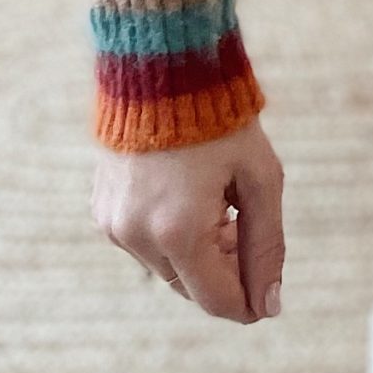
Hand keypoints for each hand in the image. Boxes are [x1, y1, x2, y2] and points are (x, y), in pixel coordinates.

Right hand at [92, 119, 285, 324]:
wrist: (162, 67)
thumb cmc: (220, 121)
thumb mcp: (260, 179)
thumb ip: (266, 246)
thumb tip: (268, 305)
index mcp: (178, 231)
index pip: (217, 300)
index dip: (250, 305)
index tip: (269, 294)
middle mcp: (137, 236)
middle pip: (190, 288)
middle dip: (225, 274)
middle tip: (246, 231)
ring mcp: (113, 225)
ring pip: (167, 269)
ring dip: (198, 255)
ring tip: (221, 206)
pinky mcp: (102, 211)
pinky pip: (143, 245)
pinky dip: (171, 237)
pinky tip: (191, 198)